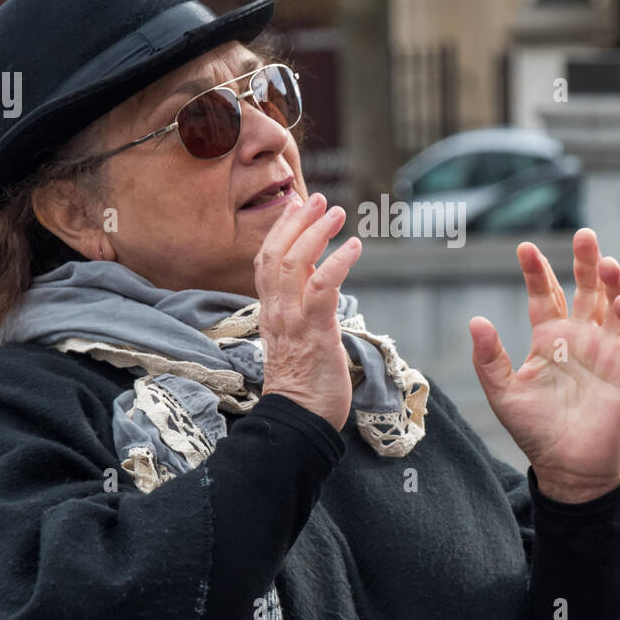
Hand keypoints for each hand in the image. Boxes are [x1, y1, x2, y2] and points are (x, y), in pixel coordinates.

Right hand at [255, 192, 361, 430]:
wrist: (300, 420)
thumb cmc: (306, 386)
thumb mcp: (298, 339)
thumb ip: (302, 310)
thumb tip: (316, 285)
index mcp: (271, 312)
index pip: (265, 261)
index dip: (279, 230)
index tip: (294, 205)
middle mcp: (276, 312)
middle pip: (276, 254)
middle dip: (297, 222)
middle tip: (317, 198)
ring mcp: (292, 321)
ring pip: (294, 264)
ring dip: (316, 233)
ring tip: (336, 212)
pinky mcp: (315, 331)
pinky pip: (322, 288)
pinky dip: (338, 263)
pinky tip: (353, 246)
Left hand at [469, 228, 619, 502]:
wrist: (568, 469)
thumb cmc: (535, 431)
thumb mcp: (502, 394)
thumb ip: (489, 358)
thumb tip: (476, 319)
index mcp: (550, 338)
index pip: (547, 293)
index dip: (537, 270)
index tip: (524, 247)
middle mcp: (580, 338)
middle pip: (587, 289)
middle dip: (586, 261)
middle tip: (585, 234)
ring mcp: (606, 352)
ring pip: (615, 306)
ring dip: (614, 284)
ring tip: (606, 262)